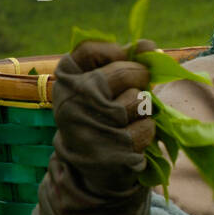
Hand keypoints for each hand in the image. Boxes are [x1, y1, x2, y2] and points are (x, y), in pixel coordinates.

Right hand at [32, 39, 157, 214]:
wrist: (90, 169)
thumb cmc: (99, 117)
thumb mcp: (99, 87)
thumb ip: (122, 60)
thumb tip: (148, 45)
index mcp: (65, 79)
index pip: (92, 49)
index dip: (117, 53)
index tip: (121, 62)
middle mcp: (72, 100)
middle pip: (127, 72)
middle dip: (140, 79)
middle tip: (136, 91)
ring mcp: (91, 126)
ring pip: (140, 101)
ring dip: (144, 109)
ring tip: (129, 119)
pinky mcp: (112, 150)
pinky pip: (146, 128)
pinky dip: (147, 131)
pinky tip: (132, 138)